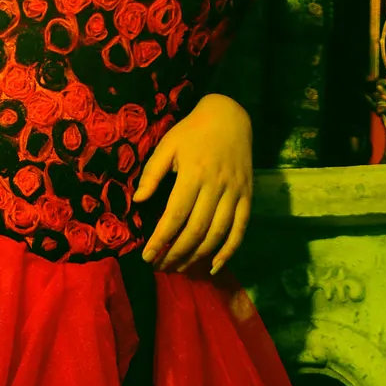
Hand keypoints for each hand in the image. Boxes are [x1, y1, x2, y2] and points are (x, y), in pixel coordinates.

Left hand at [136, 93, 251, 274]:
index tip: (147, 256)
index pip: (175, 215)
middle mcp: (216, 186)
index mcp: (194, 174)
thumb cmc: (192, 132)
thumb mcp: (168, 145)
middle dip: (176, 253)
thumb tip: (138, 201)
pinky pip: (240, 230)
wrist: (230, 117)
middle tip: (160, 266)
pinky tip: (213, 266)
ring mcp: (235, 193)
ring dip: (197, 256)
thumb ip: (152, 174)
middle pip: (196, 230)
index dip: (160, 239)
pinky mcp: (247, 197)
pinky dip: (228, 251)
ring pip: (217, 234)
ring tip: (180, 268)